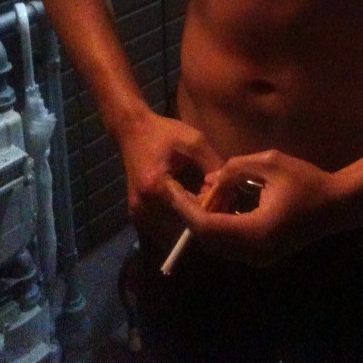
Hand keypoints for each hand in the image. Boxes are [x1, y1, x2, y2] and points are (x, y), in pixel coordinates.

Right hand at [119, 110, 224, 246]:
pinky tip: (189, 207)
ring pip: (173, 232)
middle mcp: (143, 206)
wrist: (132, 130)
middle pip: (182, 227)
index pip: (192, 212)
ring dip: (190, 223)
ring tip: (204, 205)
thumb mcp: (194, 142)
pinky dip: (178, 222)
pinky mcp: (137, 215)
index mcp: (156, 187)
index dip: (211, 207)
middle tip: (217, 203)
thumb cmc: (164, 133)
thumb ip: (213, 165)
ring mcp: (137, 214)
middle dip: (202, 218)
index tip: (225, 196)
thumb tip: (229, 191)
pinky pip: (162, 229)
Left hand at [164, 149, 347, 265]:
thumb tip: (211, 180)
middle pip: (207, 239)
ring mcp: (257, 258)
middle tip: (177, 191)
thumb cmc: (306, 180)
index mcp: (254, 232)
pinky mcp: (261, 255)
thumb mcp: (269, 163)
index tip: (169, 188)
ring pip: (217, 244)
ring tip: (198, 193)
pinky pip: (230, 243)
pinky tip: (219, 203)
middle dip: (190, 214)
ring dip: (204, 220)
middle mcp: (252, 252)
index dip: (184, 207)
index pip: (206, 225)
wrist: (338, 205)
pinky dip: (218, 224)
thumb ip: (235, 168)